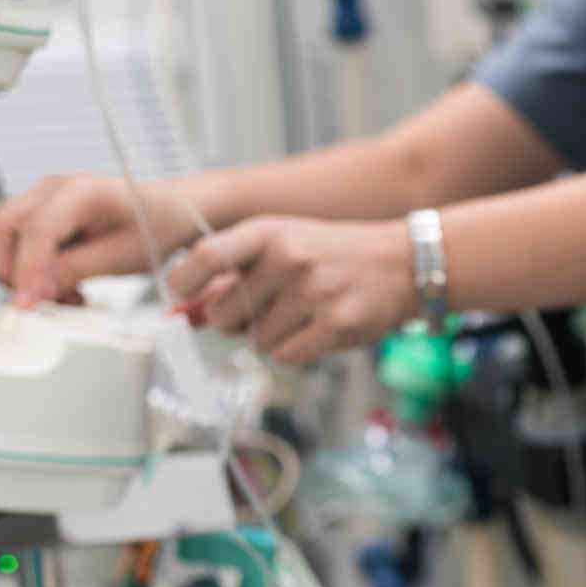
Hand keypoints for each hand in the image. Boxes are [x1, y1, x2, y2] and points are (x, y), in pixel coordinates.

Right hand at [0, 175, 197, 304]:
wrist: (171, 212)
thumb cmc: (156, 227)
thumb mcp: (123, 256)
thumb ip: (76, 269)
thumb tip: (35, 290)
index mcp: (81, 191)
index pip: (36, 230)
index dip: (27, 270)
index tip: (27, 303)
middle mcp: (53, 188)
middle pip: (2, 227)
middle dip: (13, 270)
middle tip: (48, 300)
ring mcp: (44, 197)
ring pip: (4, 235)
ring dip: (22, 271)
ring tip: (64, 294)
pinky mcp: (43, 212)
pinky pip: (19, 240)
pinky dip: (31, 267)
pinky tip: (64, 285)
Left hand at [167, 216, 416, 362]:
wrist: (403, 262)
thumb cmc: (333, 255)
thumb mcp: (282, 244)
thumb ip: (235, 272)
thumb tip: (185, 312)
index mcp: (269, 231)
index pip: (205, 257)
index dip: (183, 281)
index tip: (183, 292)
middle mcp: (289, 257)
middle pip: (223, 312)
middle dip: (229, 322)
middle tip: (252, 314)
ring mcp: (315, 292)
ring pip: (257, 340)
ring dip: (270, 337)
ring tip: (299, 317)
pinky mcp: (337, 323)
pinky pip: (287, 355)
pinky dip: (293, 350)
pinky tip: (314, 331)